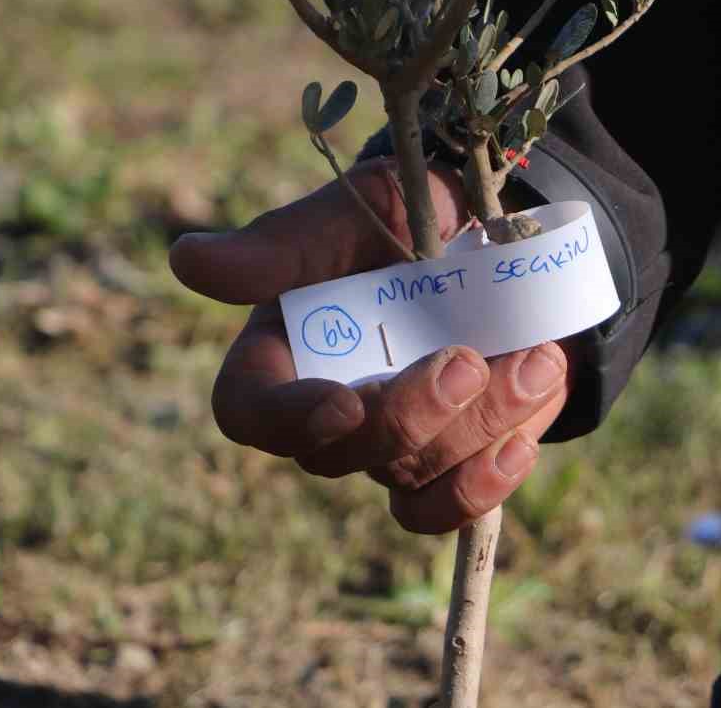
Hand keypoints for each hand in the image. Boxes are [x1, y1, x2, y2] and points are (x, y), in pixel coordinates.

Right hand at [169, 158, 573, 531]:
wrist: (495, 232)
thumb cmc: (404, 214)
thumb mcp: (352, 213)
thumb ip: (282, 245)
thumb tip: (186, 260)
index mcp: (284, 348)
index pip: (249, 410)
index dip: (287, 419)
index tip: (341, 403)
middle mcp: (328, 408)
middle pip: (338, 456)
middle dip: (408, 417)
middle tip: (468, 360)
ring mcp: (390, 443)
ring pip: (411, 475)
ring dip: (477, 427)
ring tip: (534, 363)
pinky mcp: (448, 462)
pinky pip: (447, 508)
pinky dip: (485, 484)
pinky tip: (519, 443)